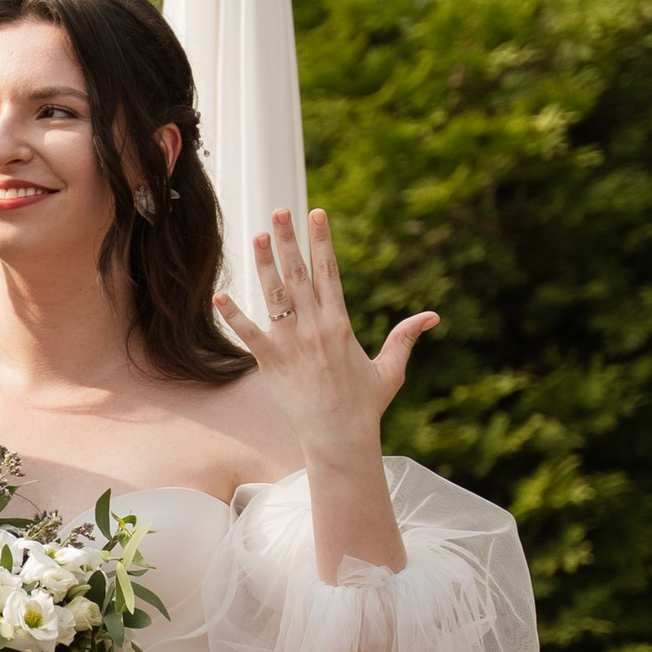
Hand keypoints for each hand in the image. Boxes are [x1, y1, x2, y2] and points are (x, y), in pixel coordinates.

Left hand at [214, 207, 435, 469]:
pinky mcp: (271, 363)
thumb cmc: (365, 407)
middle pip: (299, 275)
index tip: (317, 213)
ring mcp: (291, 344)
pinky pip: (248, 335)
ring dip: (265, 265)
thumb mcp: (390, 369)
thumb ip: (405, 338)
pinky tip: (219, 296)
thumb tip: (432, 317)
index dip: (322, 241)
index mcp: (341, 324)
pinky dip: (233, 316)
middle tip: (279, 211)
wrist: (339, 439)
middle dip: (289, 241)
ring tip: (258, 236)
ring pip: (274, 296)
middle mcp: (315, 328)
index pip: (330, 272)